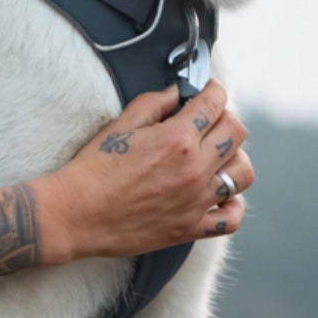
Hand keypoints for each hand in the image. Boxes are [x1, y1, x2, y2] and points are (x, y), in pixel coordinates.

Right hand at [36, 80, 251, 262]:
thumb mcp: (120, 125)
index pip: (214, 103)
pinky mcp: (190, 227)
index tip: (209, 90)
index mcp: (176, 139)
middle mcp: (193, 168)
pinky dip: (232, 205)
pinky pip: (231, 218)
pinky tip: (219, 194)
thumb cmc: (92, 169)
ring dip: (235, 158)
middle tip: (209, 120)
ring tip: (216, 156)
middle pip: (236, 132)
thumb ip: (154, 103)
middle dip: (225, 118)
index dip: (213, 90)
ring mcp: (196, 201)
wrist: (75, 215)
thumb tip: (179, 92)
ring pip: (243, 172)